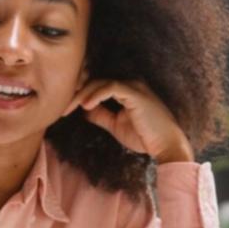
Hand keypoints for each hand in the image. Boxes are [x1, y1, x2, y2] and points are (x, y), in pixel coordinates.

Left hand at [64, 79, 192, 162]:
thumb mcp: (116, 125)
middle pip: (96, 81)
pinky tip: (85, 105)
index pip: (98, 85)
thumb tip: (84, 110)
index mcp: (126, 90)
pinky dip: (96, 94)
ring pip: (100, 82)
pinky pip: (111, 87)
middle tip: (62, 107)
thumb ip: (101, 115)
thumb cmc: (145, 137)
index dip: (80, 93)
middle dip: (77, 93)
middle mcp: (130, 84)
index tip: (66, 107)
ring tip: (69, 108)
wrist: (166, 146)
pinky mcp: (135, 93)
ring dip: (82, 94)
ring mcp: (134, 86)